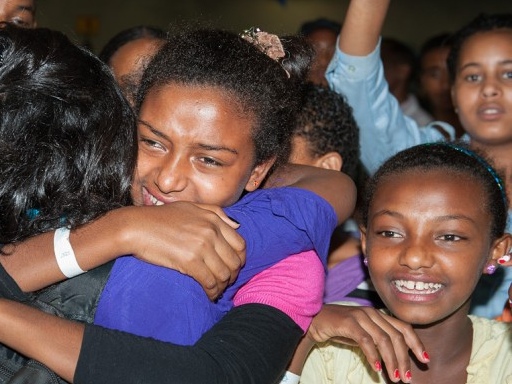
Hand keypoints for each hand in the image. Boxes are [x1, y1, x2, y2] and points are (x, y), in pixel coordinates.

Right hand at [123, 202, 245, 299]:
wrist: (136, 227)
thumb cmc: (161, 217)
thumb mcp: (191, 207)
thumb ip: (216, 213)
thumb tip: (237, 225)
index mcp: (214, 219)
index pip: (240, 244)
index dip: (240, 259)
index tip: (233, 267)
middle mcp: (211, 232)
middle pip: (235, 261)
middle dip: (233, 275)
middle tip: (225, 282)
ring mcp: (201, 246)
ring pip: (224, 274)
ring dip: (223, 286)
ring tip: (217, 290)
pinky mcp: (190, 262)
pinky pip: (210, 282)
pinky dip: (213, 292)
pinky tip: (209, 295)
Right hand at [305, 304, 428, 382]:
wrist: (314, 320)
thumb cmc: (339, 328)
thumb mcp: (362, 334)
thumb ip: (378, 341)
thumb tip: (395, 360)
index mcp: (378, 315)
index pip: (403, 327)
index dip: (416, 344)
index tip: (424, 360)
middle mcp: (372, 313)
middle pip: (396, 336)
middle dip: (404, 359)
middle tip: (407, 378)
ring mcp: (360, 316)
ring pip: (383, 339)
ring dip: (391, 360)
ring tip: (394, 377)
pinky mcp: (348, 322)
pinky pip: (365, 340)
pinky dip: (373, 355)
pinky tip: (376, 368)